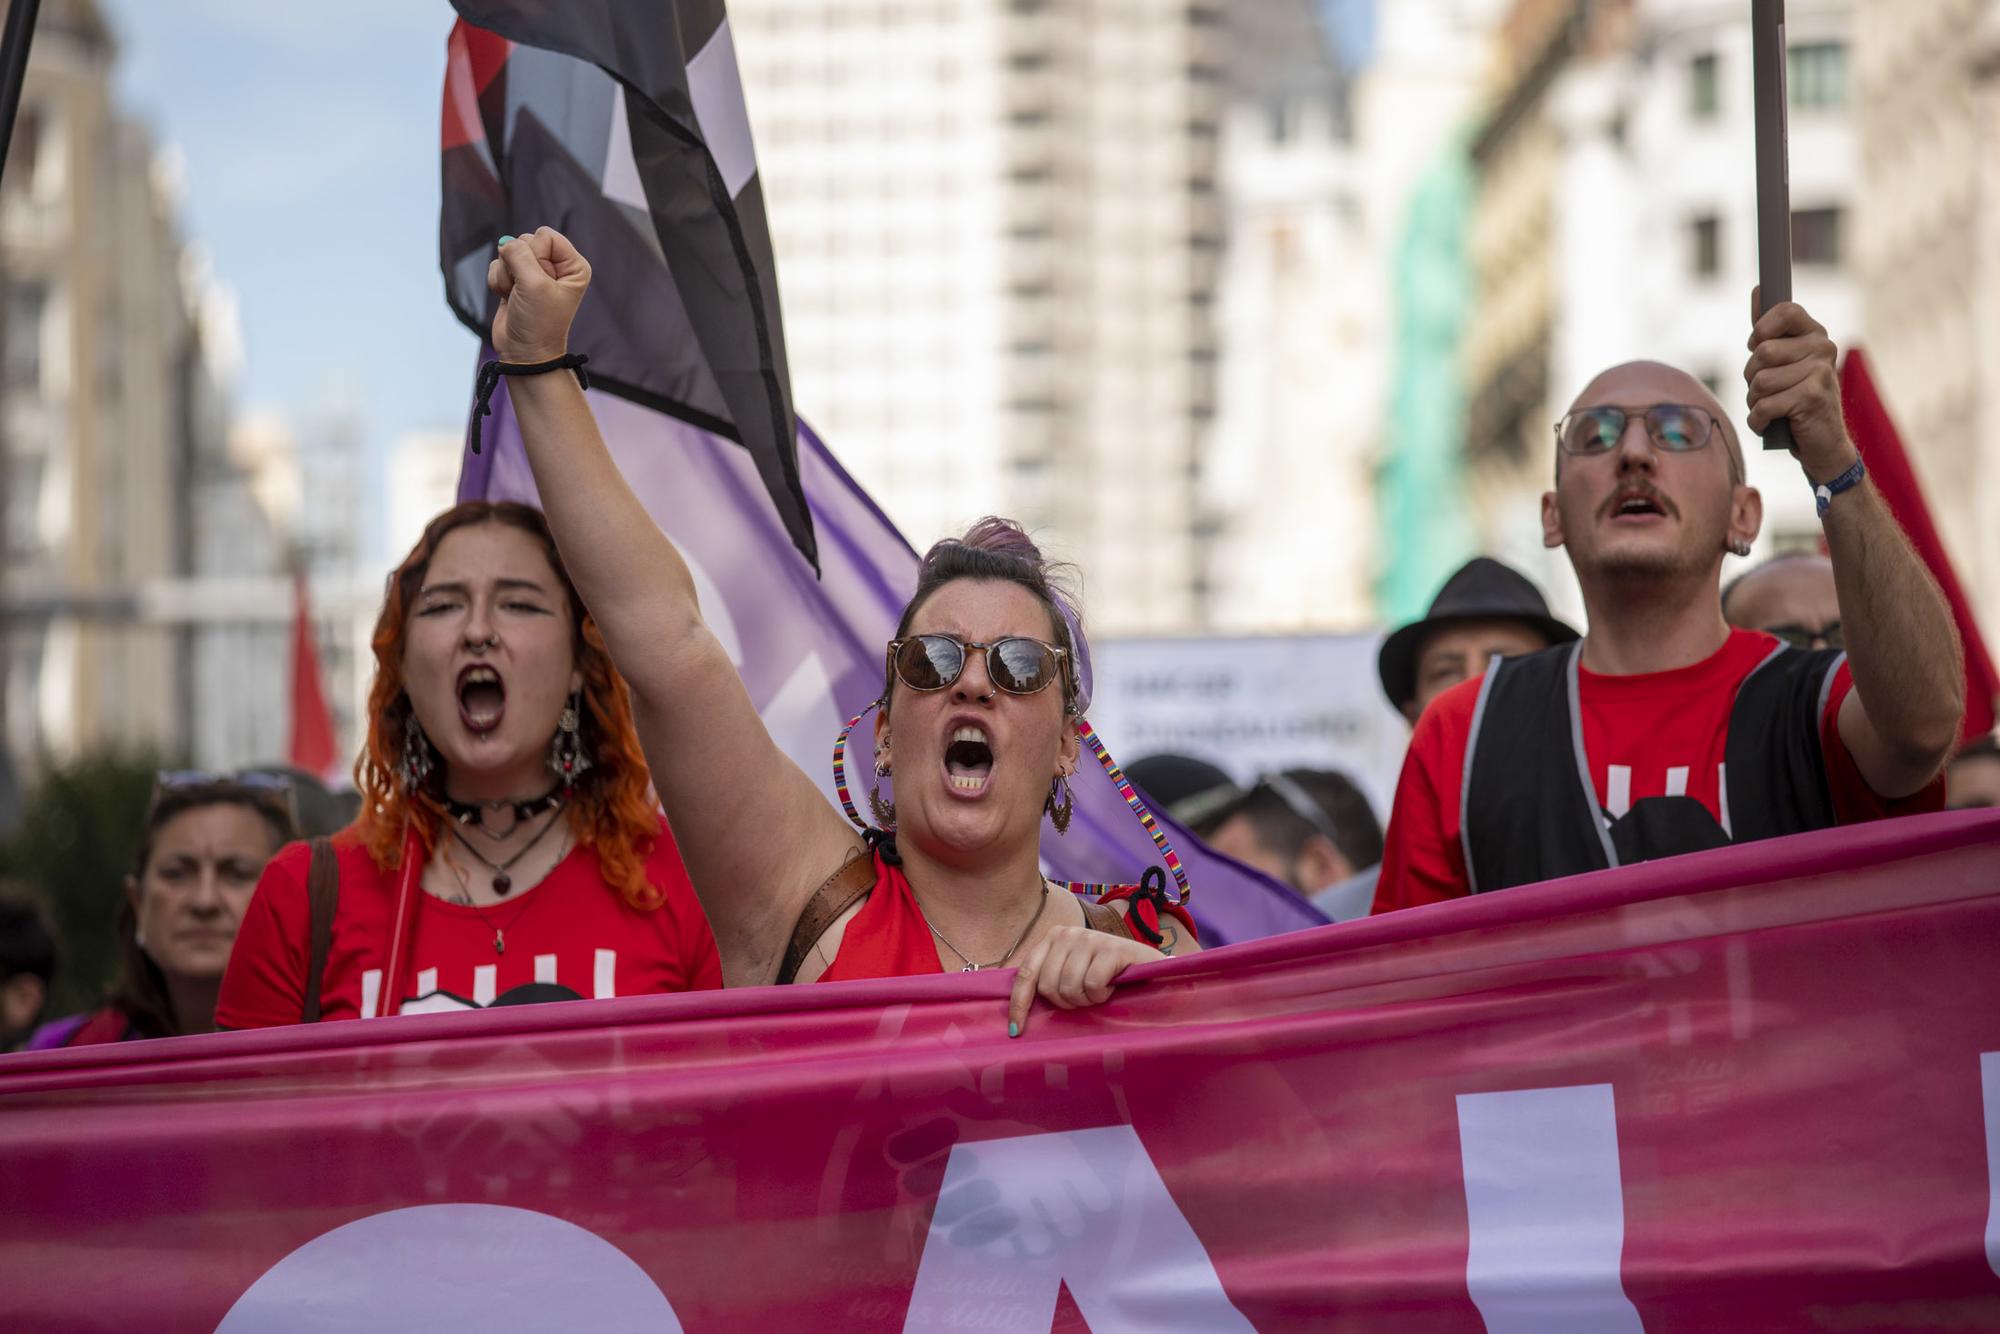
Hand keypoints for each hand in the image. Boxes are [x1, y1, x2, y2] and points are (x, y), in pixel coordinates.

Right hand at [486, 226, 591, 363]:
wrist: (525, 353)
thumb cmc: (538, 323)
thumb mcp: (534, 285)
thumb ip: (518, 254)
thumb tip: (505, 242)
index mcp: (573, 265)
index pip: (545, 235)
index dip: (536, 255)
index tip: (540, 281)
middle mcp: (556, 266)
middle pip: (525, 241)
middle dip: (518, 265)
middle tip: (527, 291)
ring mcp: (534, 272)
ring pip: (508, 253)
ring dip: (507, 276)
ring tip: (518, 297)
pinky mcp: (516, 280)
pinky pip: (498, 265)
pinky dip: (498, 282)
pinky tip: (509, 299)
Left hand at [1006, 925, 1160, 1036]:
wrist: (1152, 968)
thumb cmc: (1109, 976)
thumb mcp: (1074, 972)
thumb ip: (1050, 979)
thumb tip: (1016, 1016)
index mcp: (1052, 938)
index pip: (1026, 974)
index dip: (1019, 1004)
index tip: (1016, 1031)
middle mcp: (1067, 933)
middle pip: (1048, 987)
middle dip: (1067, 1002)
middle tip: (1087, 997)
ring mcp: (1089, 938)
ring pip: (1069, 988)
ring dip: (1087, 999)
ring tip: (1101, 991)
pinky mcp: (1110, 948)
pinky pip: (1092, 985)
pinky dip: (1102, 994)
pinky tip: (1113, 986)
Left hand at [1745, 287, 1855, 481]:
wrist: (1822, 444)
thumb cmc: (1795, 399)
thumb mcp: (1782, 361)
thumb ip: (1768, 329)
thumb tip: (1758, 289)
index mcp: (1815, 334)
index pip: (1784, 310)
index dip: (1761, 330)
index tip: (1758, 347)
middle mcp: (1823, 348)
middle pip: (1761, 353)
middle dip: (1752, 378)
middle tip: (1770, 391)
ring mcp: (1820, 372)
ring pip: (1759, 382)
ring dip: (1755, 402)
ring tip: (1774, 408)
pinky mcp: (1812, 398)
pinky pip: (1763, 406)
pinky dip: (1759, 421)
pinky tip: (1774, 423)